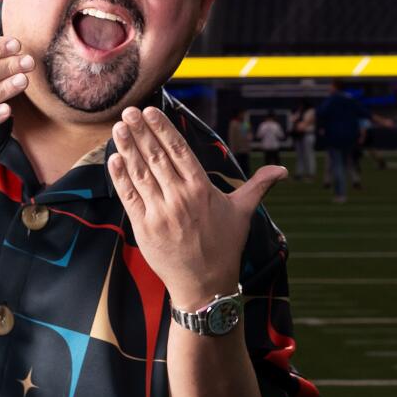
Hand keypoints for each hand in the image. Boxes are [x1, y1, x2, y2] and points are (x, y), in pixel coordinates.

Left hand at [108, 106, 284, 305]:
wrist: (205, 285)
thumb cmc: (224, 247)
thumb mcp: (243, 212)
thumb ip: (258, 186)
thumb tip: (283, 171)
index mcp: (202, 189)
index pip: (179, 151)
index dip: (163, 129)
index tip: (151, 111)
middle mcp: (180, 197)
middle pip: (156, 157)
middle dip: (141, 131)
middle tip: (129, 111)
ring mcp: (160, 212)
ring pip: (140, 173)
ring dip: (128, 148)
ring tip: (119, 127)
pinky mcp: (144, 227)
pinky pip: (129, 196)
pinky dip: (120, 176)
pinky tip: (114, 158)